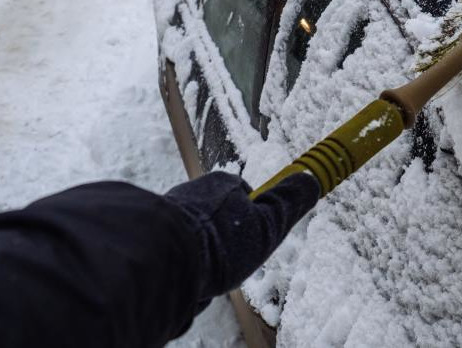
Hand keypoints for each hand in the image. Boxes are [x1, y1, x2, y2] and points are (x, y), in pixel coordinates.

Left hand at [164, 171, 318, 301]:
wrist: (163, 258)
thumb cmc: (222, 242)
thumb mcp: (268, 224)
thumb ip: (290, 203)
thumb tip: (312, 180)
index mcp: (223, 183)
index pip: (243, 197)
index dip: (251, 223)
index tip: (250, 244)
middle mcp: (194, 191)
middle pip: (217, 219)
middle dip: (223, 242)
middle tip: (226, 265)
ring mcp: (168, 211)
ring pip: (194, 236)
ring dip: (201, 256)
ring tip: (204, 277)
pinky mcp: (149, 233)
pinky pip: (171, 250)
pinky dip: (179, 265)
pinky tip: (185, 280)